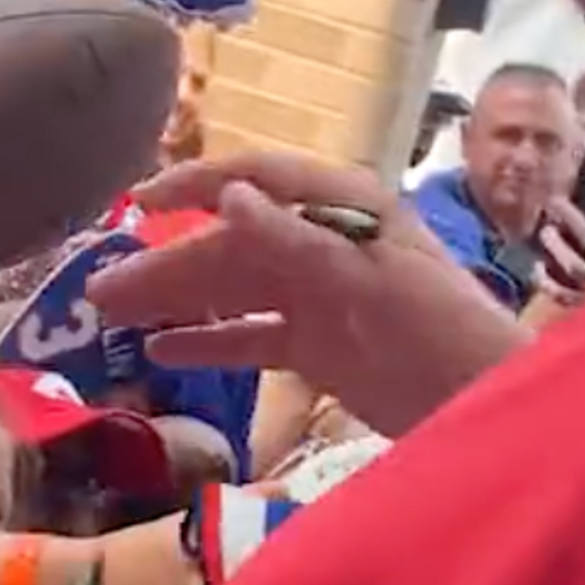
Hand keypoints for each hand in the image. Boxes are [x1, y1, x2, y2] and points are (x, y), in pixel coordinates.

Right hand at [86, 152, 528, 436]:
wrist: (484, 405)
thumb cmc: (439, 329)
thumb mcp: (369, 280)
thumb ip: (296, 241)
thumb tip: (226, 197)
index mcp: (342, 208)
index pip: (257, 179)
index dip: (195, 185)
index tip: (138, 202)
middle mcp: (322, 243)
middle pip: (231, 244)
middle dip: (167, 263)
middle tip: (99, 290)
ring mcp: (316, 297)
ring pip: (232, 291)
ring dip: (177, 301)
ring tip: (113, 318)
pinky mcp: (315, 346)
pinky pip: (250, 337)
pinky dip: (209, 341)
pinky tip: (163, 348)